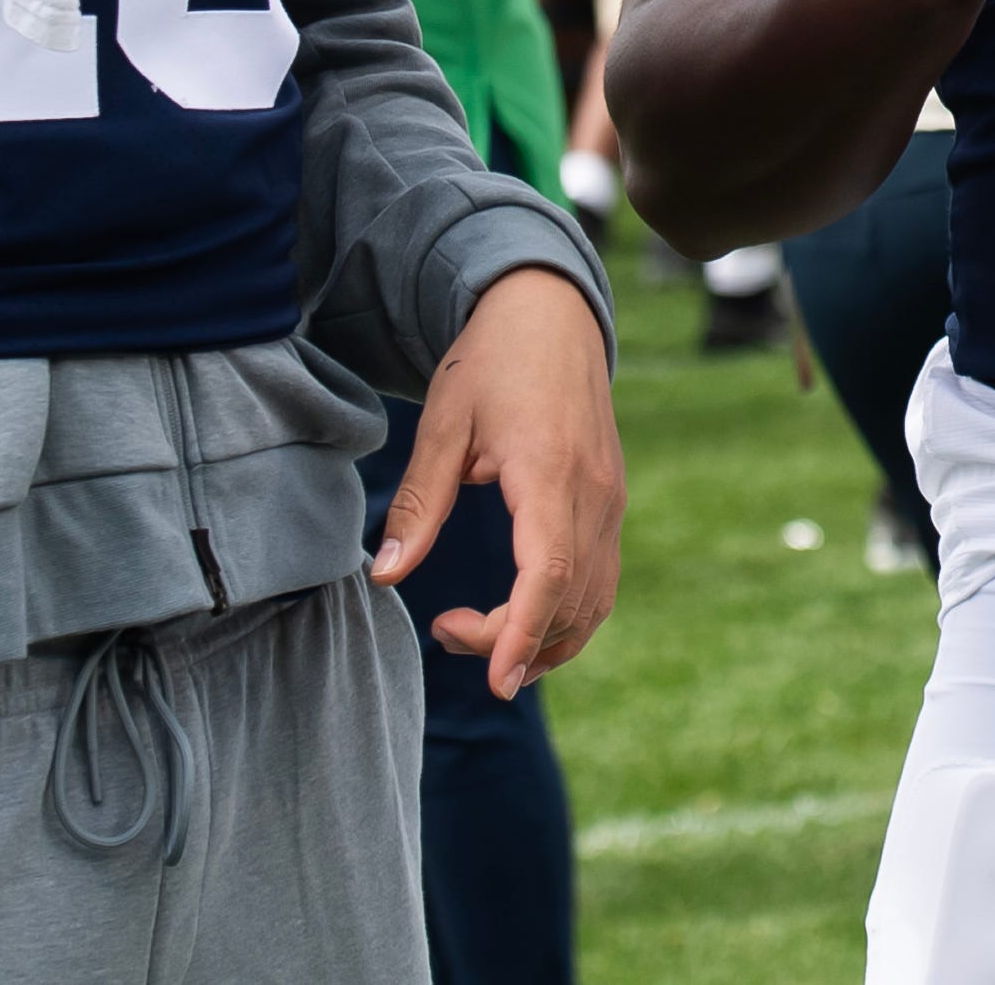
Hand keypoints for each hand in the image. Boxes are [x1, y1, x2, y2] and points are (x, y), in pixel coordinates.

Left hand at [373, 266, 626, 699]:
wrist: (550, 311)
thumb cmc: (491, 359)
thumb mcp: (442, 421)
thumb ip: (420, 502)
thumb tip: (385, 577)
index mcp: (550, 472)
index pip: (547, 576)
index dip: (521, 635)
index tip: (493, 682)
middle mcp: (593, 493)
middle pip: (570, 602)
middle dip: (512, 643)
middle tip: (446, 632)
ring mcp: (609, 498)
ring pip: (594, 599)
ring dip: (544, 638)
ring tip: (479, 638)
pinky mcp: (609, 500)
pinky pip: (599, 577)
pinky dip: (566, 614)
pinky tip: (521, 616)